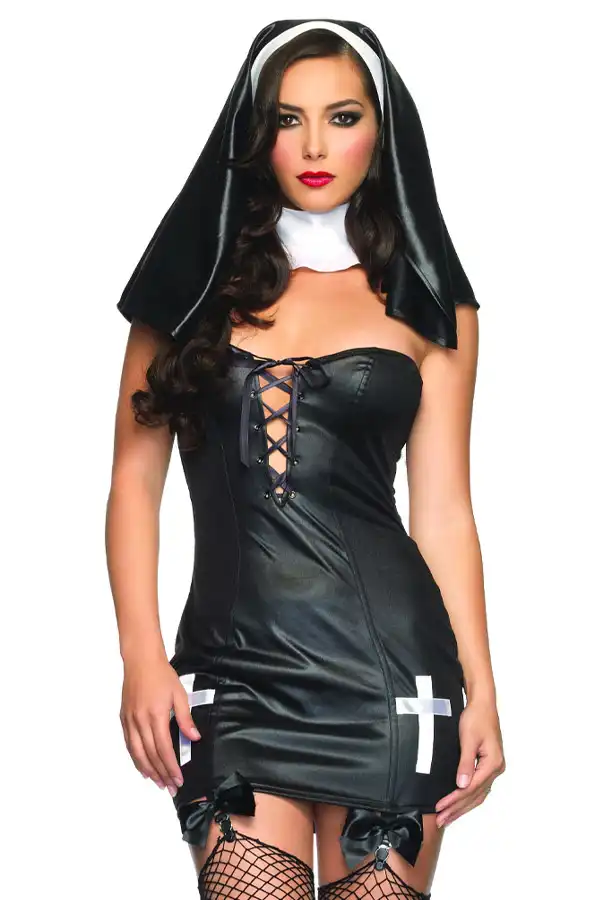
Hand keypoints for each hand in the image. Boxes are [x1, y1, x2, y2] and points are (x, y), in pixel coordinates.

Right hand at [120, 655, 201, 794]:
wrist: (141, 661)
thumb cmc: (162, 675)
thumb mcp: (179, 694)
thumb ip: (185, 718)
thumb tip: (194, 738)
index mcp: (156, 715)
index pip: (164, 749)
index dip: (171, 767)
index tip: (178, 779)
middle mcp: (140, 721)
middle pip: (151, 755)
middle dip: (161, 774)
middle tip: (170, 788)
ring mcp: (130, 721)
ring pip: (137, 753)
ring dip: (148, 771)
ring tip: (158, 783)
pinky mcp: (124, 719)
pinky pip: (129, 745)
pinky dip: (136, 759)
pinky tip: (143, 768)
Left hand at [435, 696, 504, 827]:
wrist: (483, 705)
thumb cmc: (475, 718)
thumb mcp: (469, 739)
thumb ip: (465, 763)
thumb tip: (461, 785)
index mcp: (493, 764)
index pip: (471, 788)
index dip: (454, 799)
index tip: (440, 807)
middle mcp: (496, 769)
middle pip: (475, 795)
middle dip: (457, 809)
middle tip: (441, 820)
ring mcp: (494, 769)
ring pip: (478, 795)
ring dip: (462, 807)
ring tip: (448, 818)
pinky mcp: (489, 766)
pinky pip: (479, 788)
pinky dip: (468, 798)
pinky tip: (460, 805)